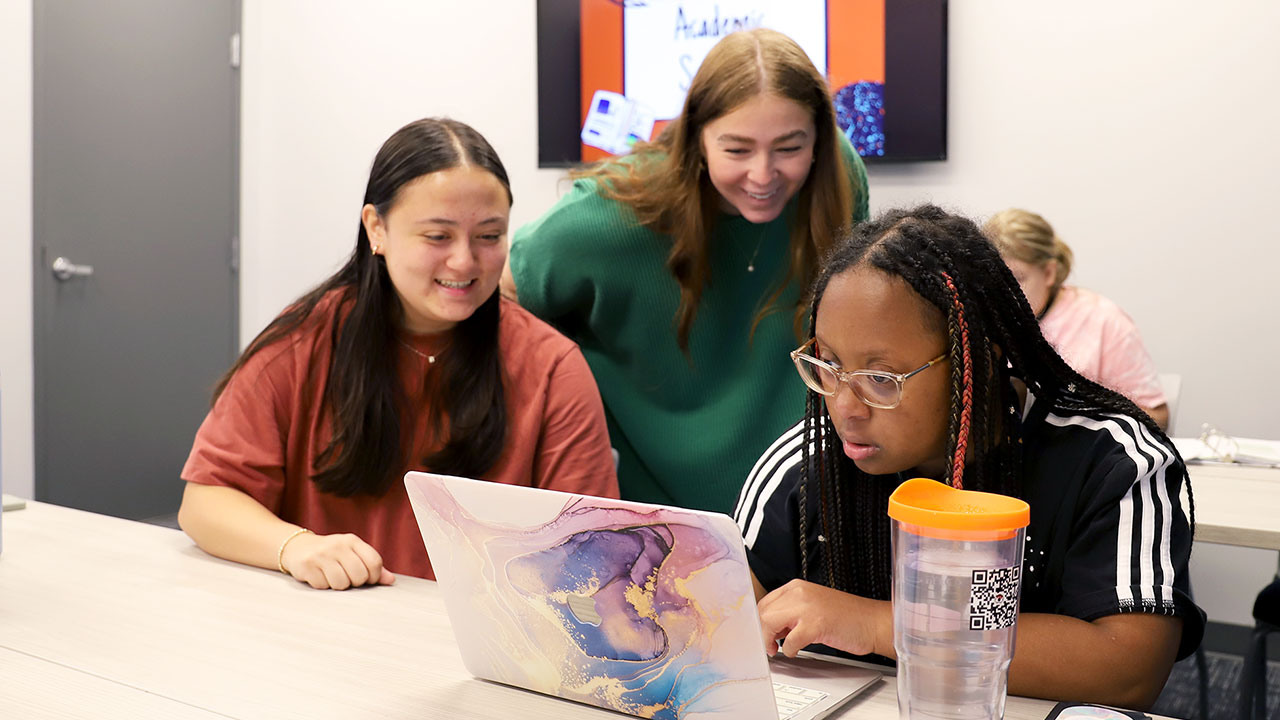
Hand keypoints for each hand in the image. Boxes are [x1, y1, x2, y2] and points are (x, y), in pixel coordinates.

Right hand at [280, 532, 396, 589]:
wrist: (298, 547)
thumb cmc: (332, 553)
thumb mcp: (352, 553)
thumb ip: (372, 565)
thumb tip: (391, 580)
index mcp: (352, 540)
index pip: (374, 562)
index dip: (374, 576)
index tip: (368, 579)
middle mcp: (337, 545)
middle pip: (359, 576)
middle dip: (355, 583)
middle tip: (347, 577)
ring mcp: (321, 555)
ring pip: (341, 584)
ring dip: (338, 586)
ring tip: (332, 576)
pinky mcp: (307, 566)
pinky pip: (323, 586)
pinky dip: (323, 585)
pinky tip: (319, 576)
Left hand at [756, 579, 891, 658]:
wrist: (872, 622)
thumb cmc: (847, 617)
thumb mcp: (813, 606)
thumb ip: (791, 612)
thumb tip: (769, 628)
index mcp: (797, 587)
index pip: (765, 602)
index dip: (760, 621)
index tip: (761, 634)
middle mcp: (799, 593)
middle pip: (763, 612)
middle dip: (761, 633)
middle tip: (769, 646)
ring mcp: (807, 607)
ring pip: (769, 623)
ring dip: (769, 641)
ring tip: (778, 649)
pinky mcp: (816, 624)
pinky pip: (789, 641)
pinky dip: (788, 650)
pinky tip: (795, 651)